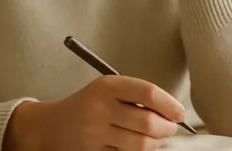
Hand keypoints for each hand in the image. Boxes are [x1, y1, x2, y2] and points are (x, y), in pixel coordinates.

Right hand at [3, 75, 185, 150]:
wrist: (51, 126)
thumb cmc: (89, 104)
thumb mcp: (109, 89)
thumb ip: (137, 95)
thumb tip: (172, 112)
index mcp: (107, 86)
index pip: (148, 93)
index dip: (169, 105)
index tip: (180, 113)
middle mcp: (100, 109)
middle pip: (147, 123)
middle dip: (167, 128)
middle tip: (170, 128)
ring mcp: (94, 134)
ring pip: (140, 145)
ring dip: (156, 144)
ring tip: (157, 138)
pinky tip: (142, 147)